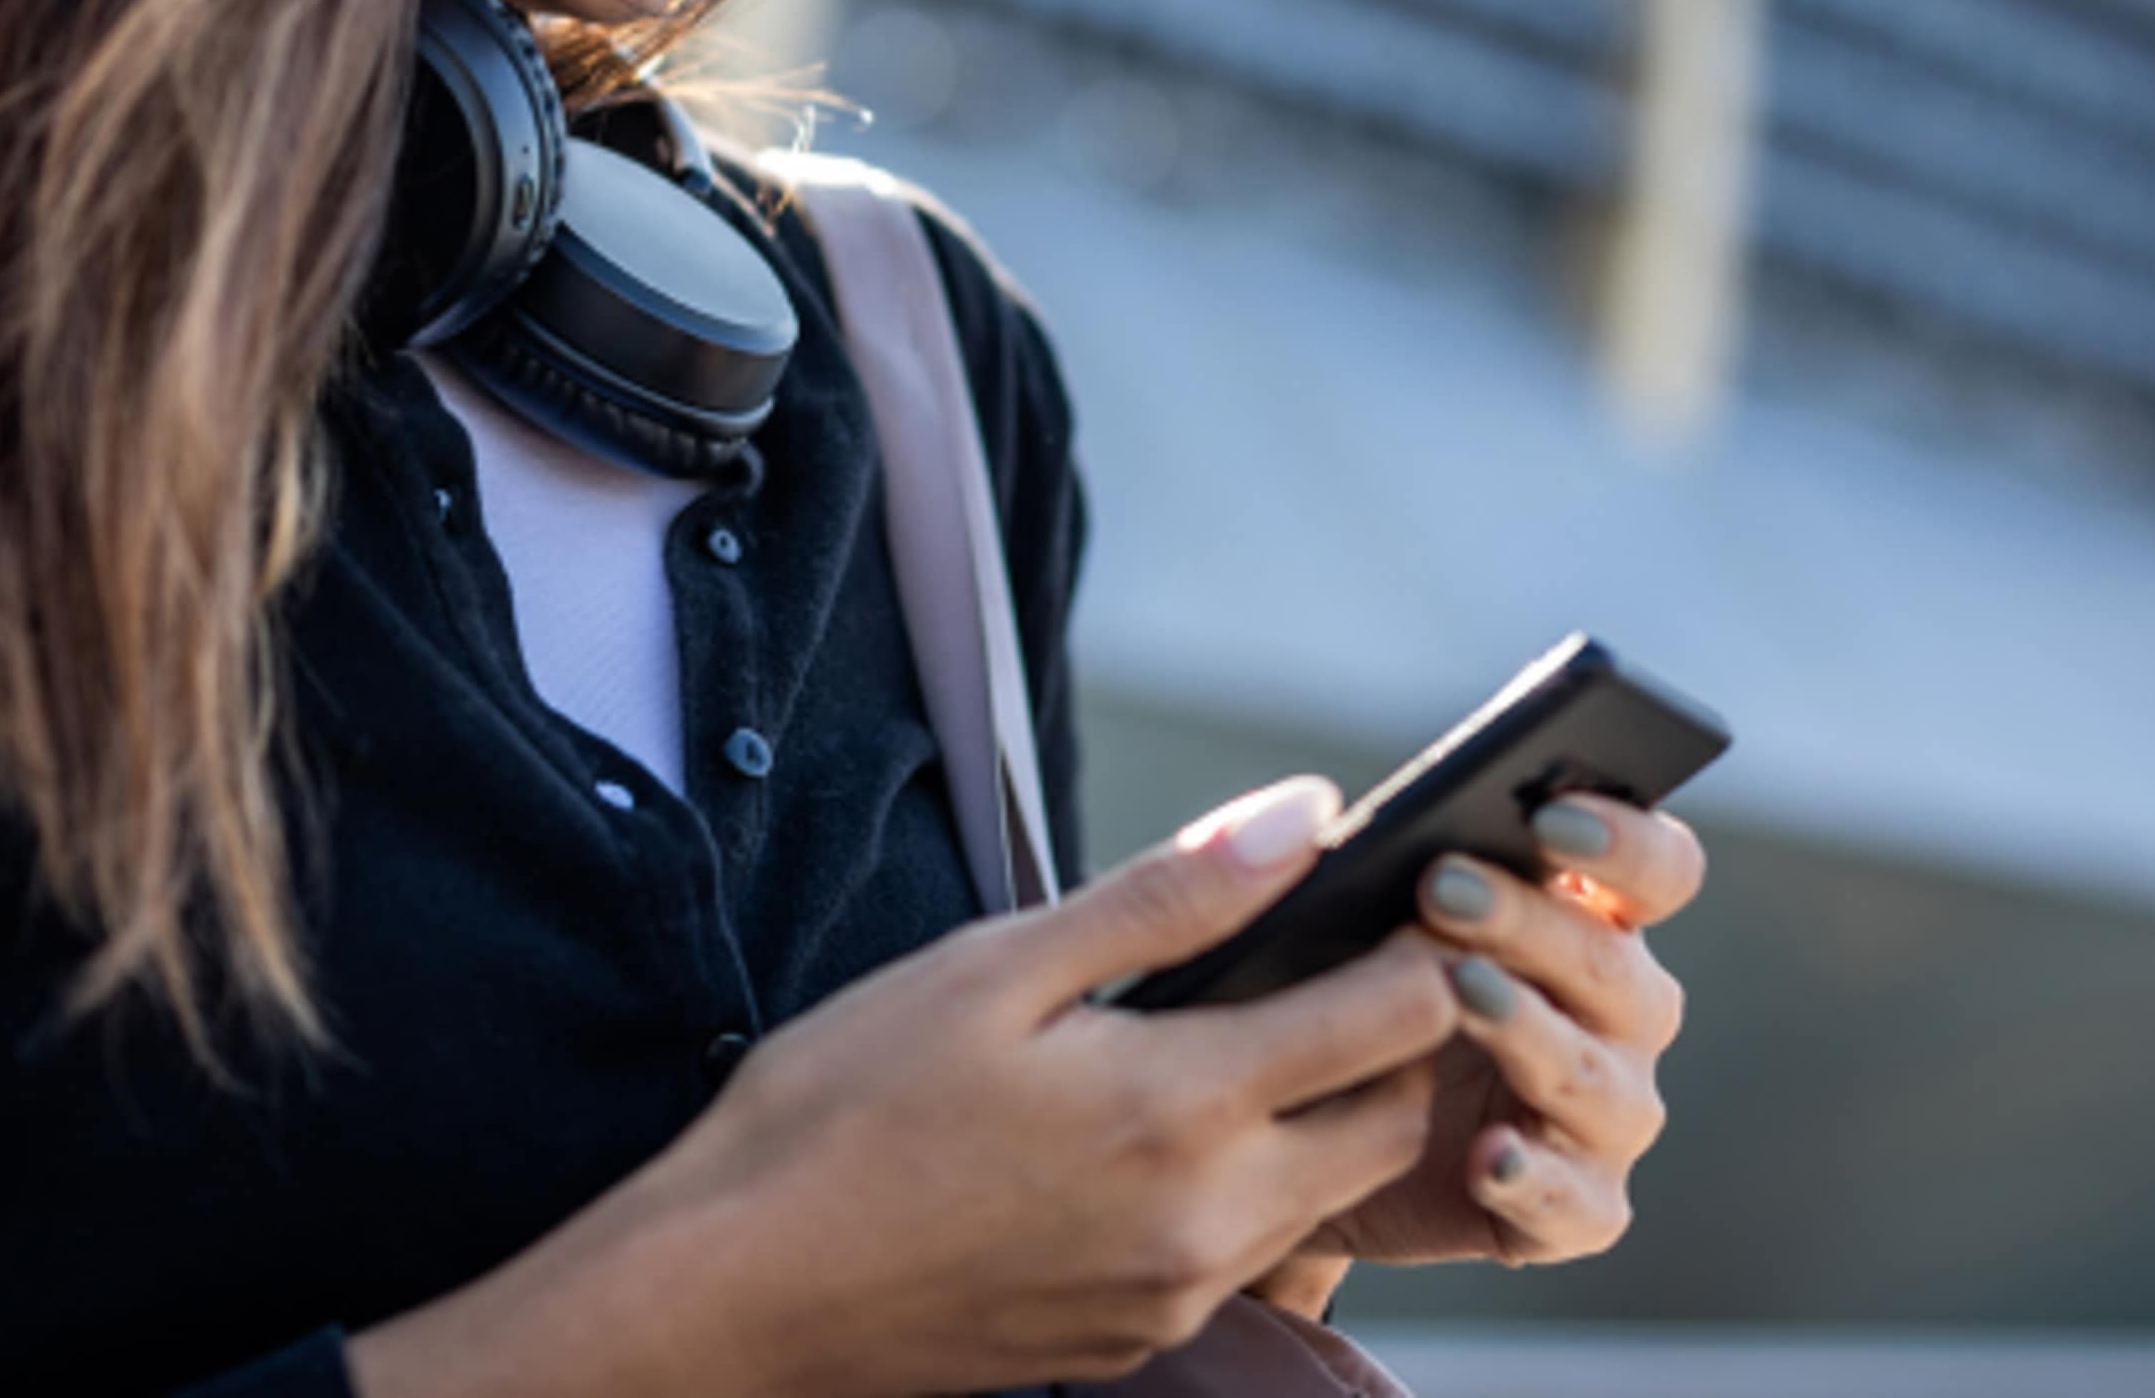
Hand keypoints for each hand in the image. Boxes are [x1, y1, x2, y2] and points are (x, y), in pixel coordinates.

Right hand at [351, 775, 1460, 1397]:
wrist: (736, 1292)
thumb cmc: (841, 1110)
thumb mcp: (995, 966)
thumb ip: (1169, 896)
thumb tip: (1306, 814)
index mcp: (1180, 1109)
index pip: (1395, 1019)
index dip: (1418, 943)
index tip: (1399, 894)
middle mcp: (1208, 1221)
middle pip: (1394, 1118)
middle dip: (1397, 1035)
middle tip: (1339, 955)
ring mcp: (1178, 1295)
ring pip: (1330, 1193)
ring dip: (1329, 1112)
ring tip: (1254, 1030)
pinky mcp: (1141, 1339)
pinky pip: (1250, 1252)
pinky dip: (1252, 1182)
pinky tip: (1169, 1126)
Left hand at [1252, 796, 1702, 1291]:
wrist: (1308, 1141)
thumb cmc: (1349, 996)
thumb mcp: (1360, 923)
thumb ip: (1381, 870)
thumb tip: (1330, 814)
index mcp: (1596, 924)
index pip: (1658, 871)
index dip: (1625, 840)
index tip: (1548, 816)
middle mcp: (1623, 1017)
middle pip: (1614, 964)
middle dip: (1529, 922)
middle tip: (1442, 887)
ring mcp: (1608, 1117)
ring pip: (1598, 1077)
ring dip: (1532, 1033)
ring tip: (1460, 997)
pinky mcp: (1575, 1210)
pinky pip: (1575, 1203)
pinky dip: (1534, 1180)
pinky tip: (1485, 1158)